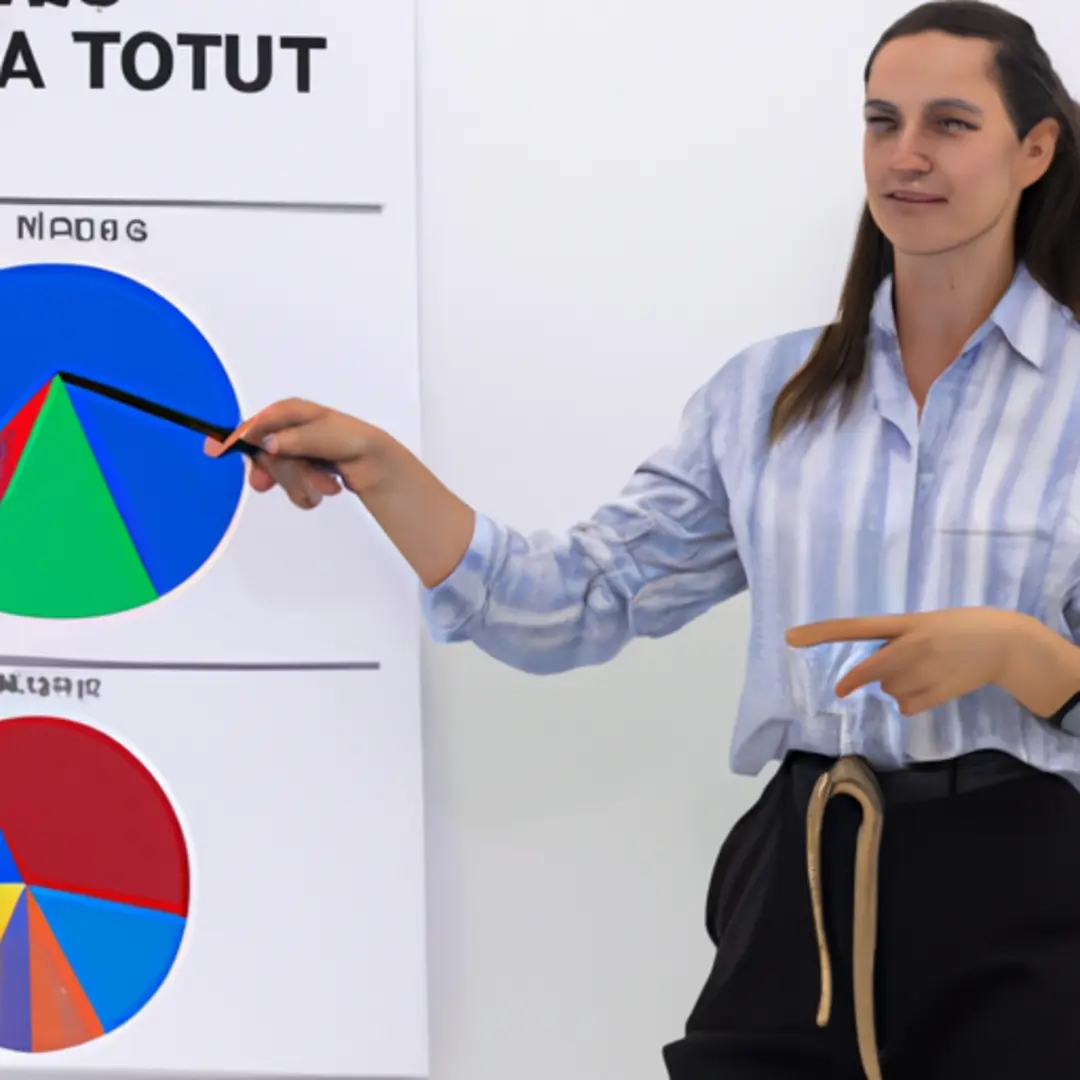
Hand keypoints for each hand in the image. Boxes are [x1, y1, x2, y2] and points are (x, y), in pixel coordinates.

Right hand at [204, 398, 388, 509]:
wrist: (375, 465)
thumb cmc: (353, 441)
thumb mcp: (327, 436)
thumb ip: (298, 440)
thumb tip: (269, 445)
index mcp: (289, 412)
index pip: (253, 425)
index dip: (233, 437)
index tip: (213, 450)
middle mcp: (286, 431)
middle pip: (263, 457)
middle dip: (286, 472)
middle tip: (313, 472)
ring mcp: (291, 452)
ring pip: (278, 477)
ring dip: (304, 484)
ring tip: (329, 483)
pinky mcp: (298, 472)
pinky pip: (290, 490)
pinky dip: (308, 493)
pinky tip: (327, 487)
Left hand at [785, 607, 1024, 715]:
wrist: (1004, 644)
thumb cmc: (959, 628)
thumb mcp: (924, 622)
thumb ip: (897, 638)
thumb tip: (872, 667)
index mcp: (906, 622)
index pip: (855, 626)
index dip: (821, 632)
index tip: (791, 638)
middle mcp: (911, 646)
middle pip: (869, 672)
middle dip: (859, 679)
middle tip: (845, 687)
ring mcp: (925, 672)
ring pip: (888, 691)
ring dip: (896, 687)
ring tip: (922, 673)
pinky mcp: (938, 693)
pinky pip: (906, 706)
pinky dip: (911, 702)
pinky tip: (930, 687)